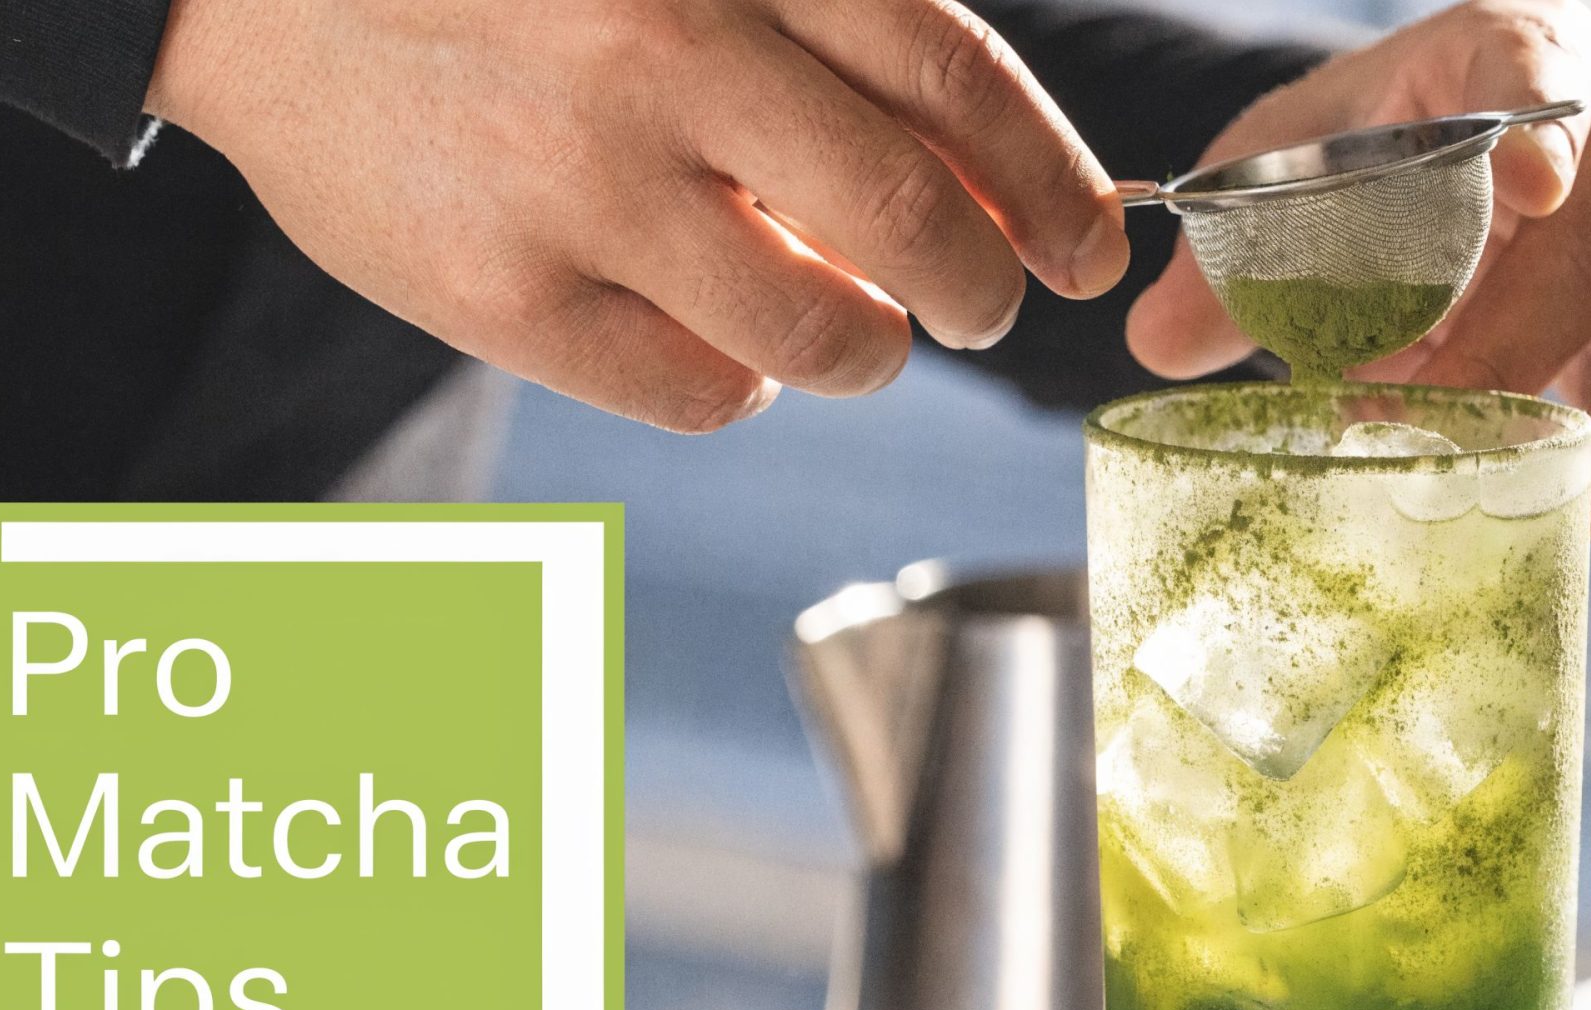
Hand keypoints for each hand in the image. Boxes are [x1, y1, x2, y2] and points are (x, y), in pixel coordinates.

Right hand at [147, 0, 1130, 431]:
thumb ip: (819, 29)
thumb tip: (986, 174)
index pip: (957, 78)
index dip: (1052, 181)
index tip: (1091, 243)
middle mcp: (663, 58)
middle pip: (915, 224)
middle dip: (983, 290)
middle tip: (984, 306)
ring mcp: (577, 186)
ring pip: (822, 335)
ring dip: (869, 349)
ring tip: (851, 327)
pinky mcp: (499, 296)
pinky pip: (702, 392)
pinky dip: (742, 380)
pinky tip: (714, 335)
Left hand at [1127, 0, 1590, 541]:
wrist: (1484, 173)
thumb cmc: (1388, 160)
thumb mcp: (1297, 177)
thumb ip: (1231, 253)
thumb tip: (1155, 340)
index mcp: (1530, 53)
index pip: (1541, 77)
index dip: (1536, 127)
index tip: (1525, 185)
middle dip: (1519, 336)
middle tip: (1434, 414)